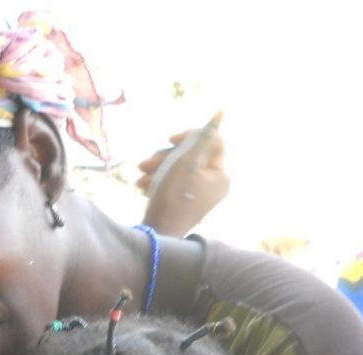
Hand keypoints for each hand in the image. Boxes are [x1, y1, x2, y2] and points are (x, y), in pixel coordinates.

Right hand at [136, 111, 228, 236]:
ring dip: (157, 169)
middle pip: (192, 155)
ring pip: (178, 168)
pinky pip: (172, 183)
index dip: (188, 136)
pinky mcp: (184, 203)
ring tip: (139, 179)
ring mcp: (199, 196)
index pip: (210, 141)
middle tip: (143, 164)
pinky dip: (157, 181)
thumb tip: (222, 112)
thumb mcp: (187, 160)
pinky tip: (143, 187)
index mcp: (222, 176)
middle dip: (165, 156)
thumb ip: (204, 135)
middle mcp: (214, 186)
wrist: (156, 233)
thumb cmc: (173, 196)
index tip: (169, 140)